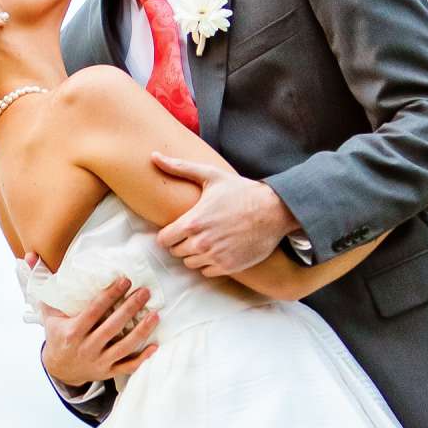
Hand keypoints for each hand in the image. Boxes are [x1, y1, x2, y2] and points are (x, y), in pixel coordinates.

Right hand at [35, 268, 160, 388]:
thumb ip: (42, 284)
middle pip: (112, 326)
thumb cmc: (56, 335)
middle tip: (145, 292)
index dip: (110, 295)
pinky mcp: (108, 371)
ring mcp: (98, 361)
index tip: (125, 280)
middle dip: (130, 308)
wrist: (58, 368)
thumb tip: (30, 256)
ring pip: (124, 347)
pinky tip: (156, 346)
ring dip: (141, 331)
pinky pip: (128, 367)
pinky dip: (142, 358)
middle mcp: (86, 347)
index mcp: (72, 331)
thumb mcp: (47, 311)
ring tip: (155, 315)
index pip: (94, 310)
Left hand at [150, 159, 296, 274]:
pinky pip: (206, 272)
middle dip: (182, 243)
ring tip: (208, 240)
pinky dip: (210, 263)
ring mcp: (215, 257)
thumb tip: (153, 156)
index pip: (163, 240)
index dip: (168, 234)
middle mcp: (201, 243)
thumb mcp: (211, 175)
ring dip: (195, 254)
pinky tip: (219, 249)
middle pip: (176, 252)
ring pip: (190, 263)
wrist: (274, 210)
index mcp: (192, 223)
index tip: (178, 229)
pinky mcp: (228, 267)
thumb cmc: (241, 191)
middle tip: (196, 232)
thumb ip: (179, 167)